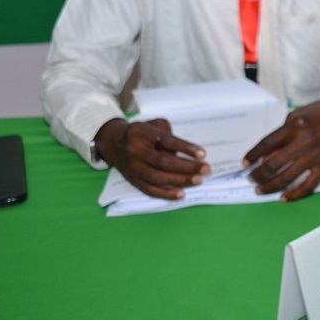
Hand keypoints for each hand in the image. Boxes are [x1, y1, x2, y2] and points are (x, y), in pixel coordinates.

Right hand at [94, 118, 209, 199]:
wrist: (113, 143)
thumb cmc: (141, 133)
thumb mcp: (154, 125)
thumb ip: (169, 135)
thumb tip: (186, 153)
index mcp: (142, 133)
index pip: (167, 141)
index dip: (185, 148)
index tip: (202, 154)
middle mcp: (135, 151)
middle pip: (163, 162)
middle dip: (187, 167)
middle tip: (206, 169)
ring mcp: (133, 167)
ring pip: (158, 178)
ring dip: (180, 180)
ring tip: (198, 180)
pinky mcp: (133, 180)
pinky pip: (150, 190)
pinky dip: (166, 193)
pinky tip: (181, 194)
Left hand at [244, 87, 319, 200]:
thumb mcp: (299, 113)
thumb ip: (283, 132)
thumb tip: (269, 153)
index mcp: (296, 125)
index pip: (268, 143)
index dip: (253, 154)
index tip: (245, 162)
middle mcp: (304, 141)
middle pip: (274, 163)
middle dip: (258, 174)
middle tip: (250, 178)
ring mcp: (315, 156)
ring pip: (287, 177)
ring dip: (270, 185)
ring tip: (260, 189)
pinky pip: (308, 185)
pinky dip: (294, 193)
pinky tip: (283, 197)